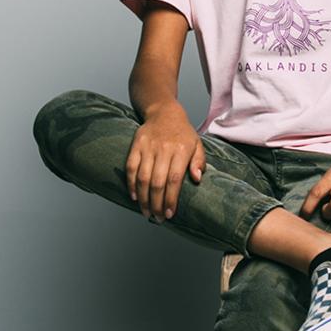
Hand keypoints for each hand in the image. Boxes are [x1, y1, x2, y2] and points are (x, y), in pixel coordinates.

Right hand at [126, 102, 205, 223]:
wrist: (164, 112)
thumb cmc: (183, 133)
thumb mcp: (197, 144)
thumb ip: (199, 162)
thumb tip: (197, 179)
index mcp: (181, 150)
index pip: (174, 179)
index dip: (171, 199)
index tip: (169, 214)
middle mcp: (164, 149)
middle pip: (158, 182)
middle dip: (157, 203)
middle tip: (157, 218)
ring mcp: (148, 147)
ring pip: (142, 177)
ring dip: (143, 198)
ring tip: (146, 212)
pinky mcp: (136, 145)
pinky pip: (130, 167)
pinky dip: (131, 184)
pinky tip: (134, 197)